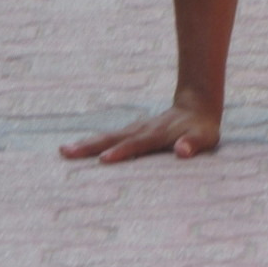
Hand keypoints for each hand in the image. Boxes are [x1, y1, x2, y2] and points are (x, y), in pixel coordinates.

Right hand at [60, 104, 220, 163]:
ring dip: (86, 144)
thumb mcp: (204, 138)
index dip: (122, 152)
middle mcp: (141, 130)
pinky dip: (93, 144)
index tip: (103, 160)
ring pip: (107, 137)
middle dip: (90, 146)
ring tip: (64, 151)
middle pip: (113, 138)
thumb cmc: (201, 129)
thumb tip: (182, 151)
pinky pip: (109, 138)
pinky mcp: (131, 131)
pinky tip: (77, 150)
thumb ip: (193, 144)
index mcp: (156, 134)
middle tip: (66, 152)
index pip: (137, 144)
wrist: (197, 106)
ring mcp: (134, 129)